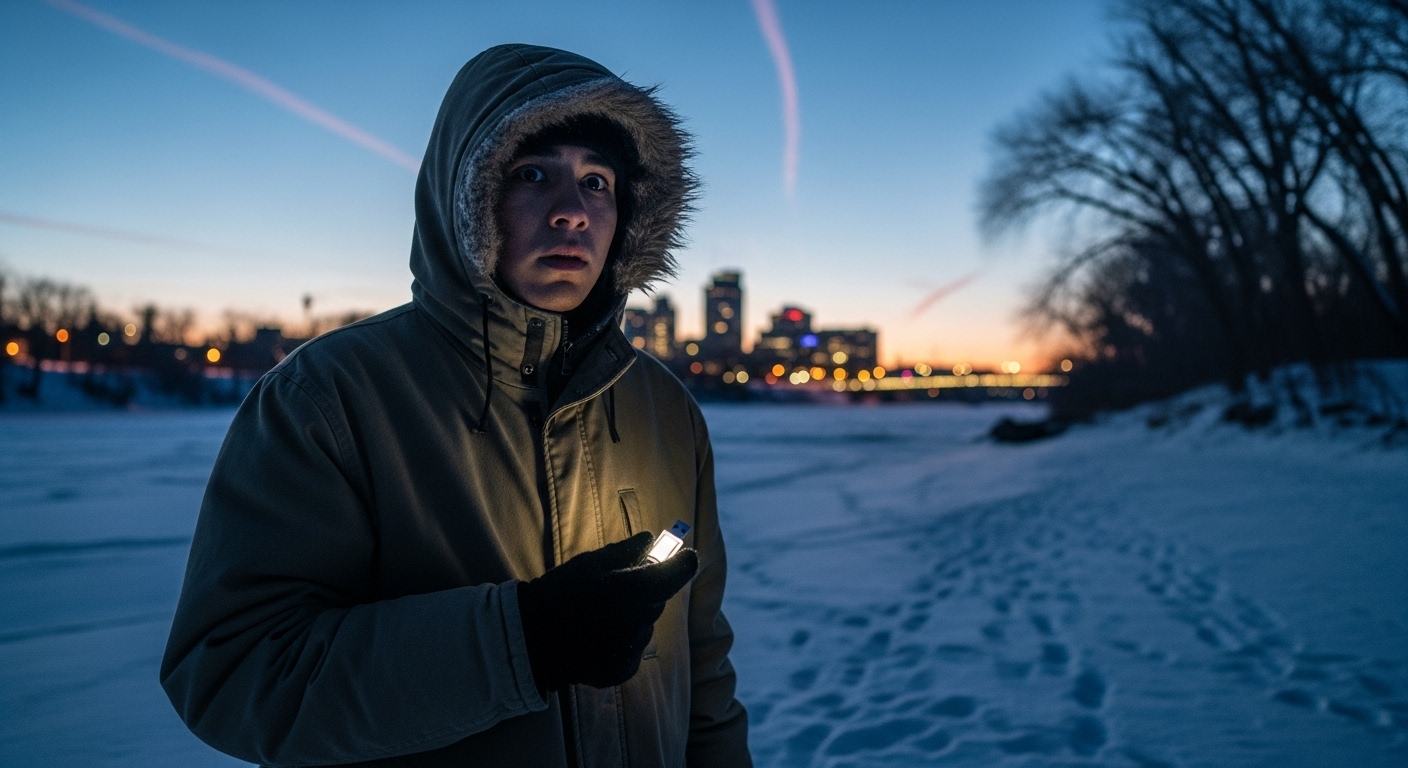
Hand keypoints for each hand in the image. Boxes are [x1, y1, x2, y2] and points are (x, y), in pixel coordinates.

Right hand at [516, 532, 698, 690]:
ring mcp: (632, 649)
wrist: (532, 640)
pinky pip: (633, 648)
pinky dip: (622, 641)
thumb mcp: (590, 563)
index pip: (678, 574)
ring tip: (600, 615)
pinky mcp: (624, 669)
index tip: (685, 557)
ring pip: (645, 625)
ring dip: (633, 617)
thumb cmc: (560, 593)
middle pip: (658, 601)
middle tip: (618, 587)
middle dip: (646, 591)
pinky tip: (597, 637)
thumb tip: (650, 540)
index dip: (683, 563)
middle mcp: (639, 622)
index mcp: (635, 591)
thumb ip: (626, 551)